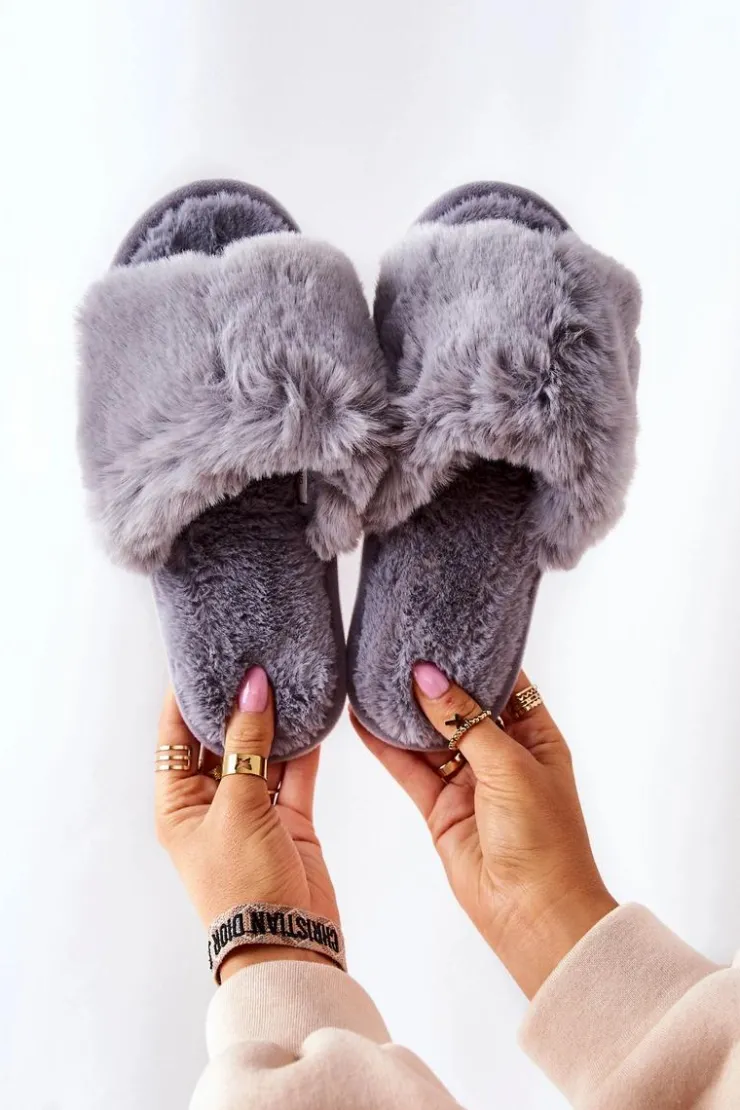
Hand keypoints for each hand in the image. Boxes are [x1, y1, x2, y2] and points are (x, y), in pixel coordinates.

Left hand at [155, 666, 339, 980]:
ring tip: (287, 674)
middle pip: (220, 739)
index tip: (206, 654)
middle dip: (236, 702)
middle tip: (254, 656)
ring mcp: (252, 810)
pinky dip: (303, 747)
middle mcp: (211, 803)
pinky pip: (293, 773)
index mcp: (178, 804)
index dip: (188, 695)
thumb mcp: (237, 808)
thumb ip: (246, 745)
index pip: (175, 736)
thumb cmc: (242, 885)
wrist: (287, 945)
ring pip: (261, 752)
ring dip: (273, 720)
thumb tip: (251, 686)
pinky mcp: (288, 820)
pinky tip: (313, 712)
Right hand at [351, 665, 615, 998]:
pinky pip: (409, 769)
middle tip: (399, 644)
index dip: (476, 656)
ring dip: (403, 711)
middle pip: (461, 706)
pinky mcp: (440, 808)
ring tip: (372, 674)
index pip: (504, 683)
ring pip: (429, 736)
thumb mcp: (510, 766)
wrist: (533, 913)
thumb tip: (427, 677)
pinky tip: (362, 719)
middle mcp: (501, 755)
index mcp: (535, 737)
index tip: (444, 626)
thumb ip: (466, 720)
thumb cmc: (543, 837)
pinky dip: (386, 747)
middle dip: (433, 680)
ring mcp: (468, 781)